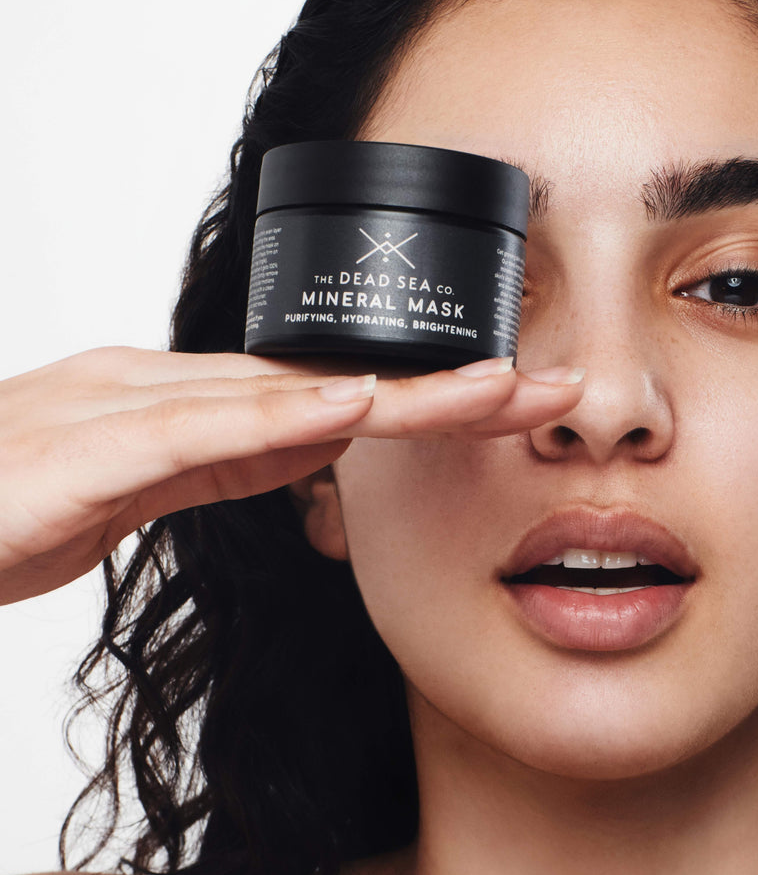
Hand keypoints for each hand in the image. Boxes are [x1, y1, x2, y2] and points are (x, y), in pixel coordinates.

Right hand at [0, 347, 583, 604]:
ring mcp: (122, 415)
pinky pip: (193, 431)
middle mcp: (162, 391)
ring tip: (498, 387)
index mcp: (180, 406)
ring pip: (284, 394)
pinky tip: (350, 409)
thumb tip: (307, 453)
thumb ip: (213, 464)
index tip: (517, 402)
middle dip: (447, 386)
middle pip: (329, 384)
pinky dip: (276, 418)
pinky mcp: (84, 457)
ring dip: (398, 392)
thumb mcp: (131, 492)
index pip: (326, 397)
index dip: (426, 398)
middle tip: (555, 382)